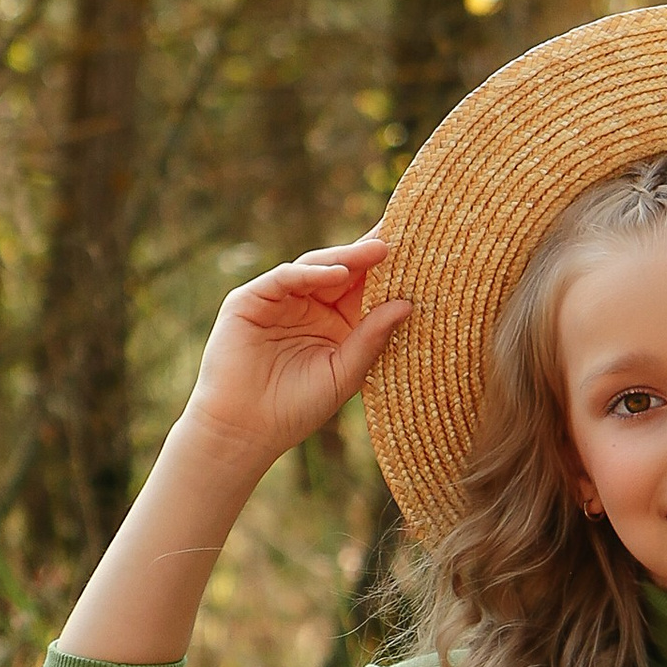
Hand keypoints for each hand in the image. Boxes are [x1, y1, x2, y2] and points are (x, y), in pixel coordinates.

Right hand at [182, 234, 410, 468]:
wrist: (245, 430)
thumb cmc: (297, 408)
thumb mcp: (345, 373)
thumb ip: (372, 338)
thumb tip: (407, 305)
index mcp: (335, 323)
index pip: (364, 289)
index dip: (388, 272)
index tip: (421, 254)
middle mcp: (309, 306)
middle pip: (344, 270)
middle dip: (370, 254)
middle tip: (403, 235)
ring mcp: (280, 300)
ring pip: (316, 267)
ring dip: (347, 257)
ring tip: (379, 250)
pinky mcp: (251, 299)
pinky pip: (284, 277)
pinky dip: (311, 273)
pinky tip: (339, 273)